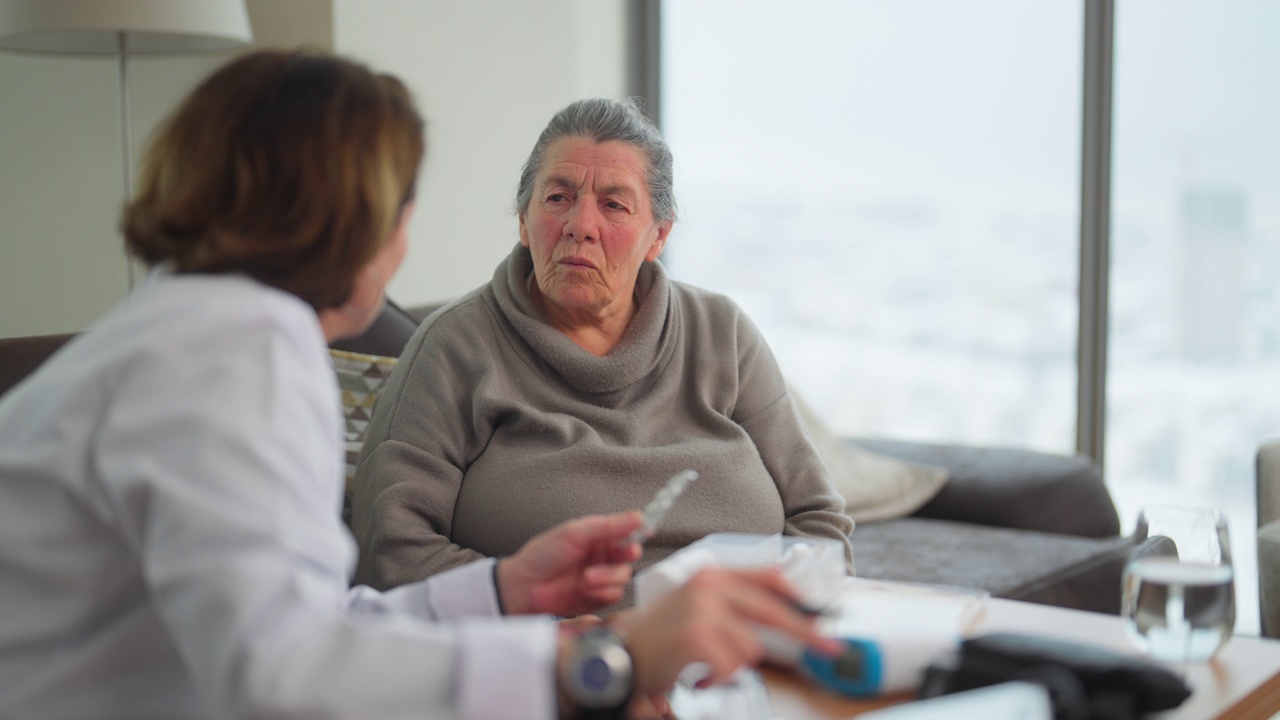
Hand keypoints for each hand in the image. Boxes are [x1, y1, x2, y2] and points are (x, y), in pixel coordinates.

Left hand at [496, 511, 642, 615]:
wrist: (525, 586)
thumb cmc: (544, 555)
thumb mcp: (576, 533)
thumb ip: (609, 526)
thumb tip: (638, 516)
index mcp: (597, 536)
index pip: (625, 532)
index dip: (637, 532)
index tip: (645, 531)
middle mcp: (601, 556)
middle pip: (630, 554)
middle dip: (627, 554)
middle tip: (625, 553)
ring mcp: (600, 577)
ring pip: (624, 575)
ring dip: (609, 576)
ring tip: (587, 577)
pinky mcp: (598, 598)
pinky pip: (614, 594)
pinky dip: (603, 591)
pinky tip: (586, 588)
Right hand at [619, 568, 841, 692]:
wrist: (622, 654)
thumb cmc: (662, 635)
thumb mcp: (698, 605)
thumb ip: (735, 604)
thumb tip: (783, 617)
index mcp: (713, 574)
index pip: (768, 577)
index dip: (799, 595)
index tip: (823, 612)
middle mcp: (710, 585)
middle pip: (773, 611)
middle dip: (806, 633)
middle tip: (830, 648)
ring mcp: (703, 609)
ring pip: (752, 648)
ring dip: (734, 665)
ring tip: (709, 664)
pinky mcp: (698, 635)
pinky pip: (732, 666)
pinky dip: (718, 678)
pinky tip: (700, 675)